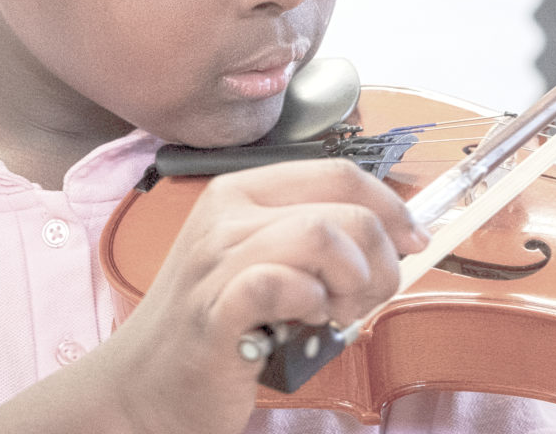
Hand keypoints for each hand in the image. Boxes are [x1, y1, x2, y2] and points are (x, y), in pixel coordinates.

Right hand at [100, 159, 428, 433]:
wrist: (142, 384)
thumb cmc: (212, 322)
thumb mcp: (260, 260)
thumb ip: (312, 238)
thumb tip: (392, 235)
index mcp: (240, 191)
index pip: (336, 172)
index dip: (390, 204)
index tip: (412, 240)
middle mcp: (226, 214)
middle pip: (341, 208)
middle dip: (378, 258)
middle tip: (363, 299)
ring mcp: (216, 260)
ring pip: (321, 236)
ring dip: (350, 282)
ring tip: (334, 313)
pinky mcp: (215, 311)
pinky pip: (281, 283)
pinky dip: (310, 303)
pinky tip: (304, 322)